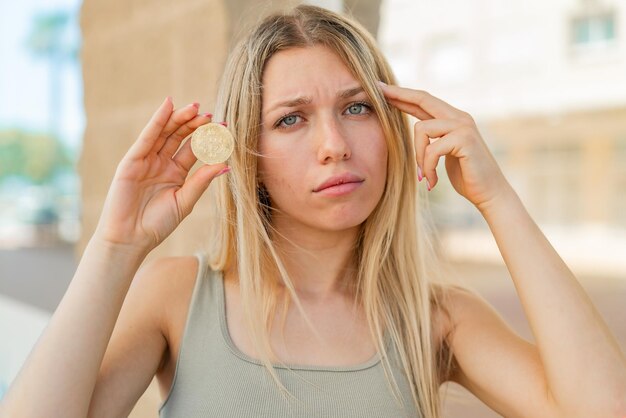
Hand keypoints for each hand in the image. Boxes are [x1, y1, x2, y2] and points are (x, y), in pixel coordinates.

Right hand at [93, 97, 228, 254]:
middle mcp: (161, 163)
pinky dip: (157, 121)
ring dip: (179, 118)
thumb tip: (226, 165)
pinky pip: (147, 137)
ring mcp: (146, 160)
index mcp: (176, 172)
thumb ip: (202, 181)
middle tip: (210, 115)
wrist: (131, 239)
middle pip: (179, 137)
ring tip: (194, 107)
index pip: (193, 149)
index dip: (207, 138)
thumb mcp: (185, 201)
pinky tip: (168, 106)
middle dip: (194, 124)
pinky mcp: (131, 161)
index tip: (224, 127)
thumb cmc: (157, 224)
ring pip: (165, 133)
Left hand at [378, 82, 511, 210]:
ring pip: (422, 128)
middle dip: (399, 95)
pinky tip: (432, 182)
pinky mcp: (465, 140)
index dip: (403, 94)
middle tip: (378, 90)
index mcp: (453, 119)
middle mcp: (459, 117)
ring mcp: (463, 127)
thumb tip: (418, 128)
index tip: (381, 88)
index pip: (424, 101)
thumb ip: (433, 138)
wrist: (489, 193)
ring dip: (419, 156)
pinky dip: (428, 168)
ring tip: (424, 176)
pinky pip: (432, 149)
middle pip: (423, 99)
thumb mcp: (445, 153)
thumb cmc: (466, 176)